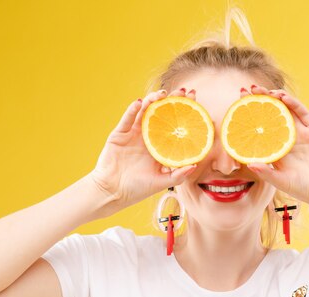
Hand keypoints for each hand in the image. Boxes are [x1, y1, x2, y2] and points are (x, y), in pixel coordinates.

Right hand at [89, 87, 197, 211]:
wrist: (112, 193)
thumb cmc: (137, 189)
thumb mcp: (161, 183)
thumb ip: (178, 175)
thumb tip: (195, 165)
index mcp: (160, 146)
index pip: (175, 125)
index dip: (185, 113)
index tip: (197, 102)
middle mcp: (148, 137)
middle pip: (162, 114)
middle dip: (173, 101)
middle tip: (184, 91)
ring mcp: (133, 134)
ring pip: (145, 112)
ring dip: (153, 100)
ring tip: (162, 94)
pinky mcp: (119, 134)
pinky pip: (127, 119)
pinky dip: (132, 110)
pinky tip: (140, 102)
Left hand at [241, 85, 308, 206]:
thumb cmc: (300, 187)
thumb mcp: (279, 180)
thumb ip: (266, 172)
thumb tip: (250, 164)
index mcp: (276, 145)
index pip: (260, 125)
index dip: (249, 114)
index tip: (237, 105)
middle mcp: (287, 135)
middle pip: (271, 112)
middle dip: (259, 100)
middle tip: (246, 90)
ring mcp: (301, 131)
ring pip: (286, 108)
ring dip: (274, 97)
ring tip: (262, 90)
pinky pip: (302, 112)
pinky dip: (292, 103)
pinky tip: (282, 97)